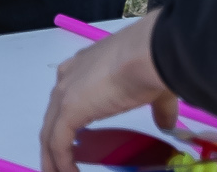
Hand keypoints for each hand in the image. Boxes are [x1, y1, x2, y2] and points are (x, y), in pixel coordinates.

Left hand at [39, 13, 180, 171]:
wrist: (148, 55)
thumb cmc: (151, 66)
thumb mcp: (156, 92)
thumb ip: (159, 110)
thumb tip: (166, 125)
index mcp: (84, 67)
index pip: (66, 98)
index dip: (66, 121)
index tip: (73, 143)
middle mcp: (68, 78)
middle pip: (53, 118)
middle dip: (53, 144)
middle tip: (59, 167)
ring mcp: (65, 94)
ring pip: (50, 133)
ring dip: (53, 159)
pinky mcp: (68, 110)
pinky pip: (58, 144)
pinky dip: (61, 163)